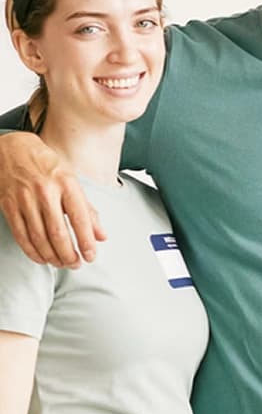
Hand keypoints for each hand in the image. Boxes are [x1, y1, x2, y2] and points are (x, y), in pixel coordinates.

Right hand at [0, 132, 104, 266]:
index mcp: (67, 183)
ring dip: (52, 256)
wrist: (12, 149)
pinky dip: (32, 251)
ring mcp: (24, 199)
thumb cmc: (47, 166)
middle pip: (58, 232)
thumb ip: (87, 209)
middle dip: (69, 254)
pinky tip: (42, 258)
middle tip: (76, 264)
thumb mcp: (72, 181)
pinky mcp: (8, 205)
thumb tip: (102, 236)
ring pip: (39, 237)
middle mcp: (45, 191)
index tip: (91, 256)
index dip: (86, 241)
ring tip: (62, 264)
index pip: (80, 218)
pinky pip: (21, 235)